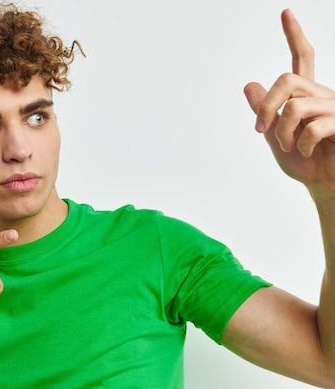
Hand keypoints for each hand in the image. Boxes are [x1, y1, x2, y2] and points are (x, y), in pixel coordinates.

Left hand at [244, 9, 334, 196]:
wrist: (325, 185)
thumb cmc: (305, 162)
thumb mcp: (275, 137)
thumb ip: (265, 113)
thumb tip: (249, 85)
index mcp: (306, 94)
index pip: (301, 58)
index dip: (294, 36)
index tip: (285, 13)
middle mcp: (321, 95)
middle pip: (287, 80)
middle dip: (267, 105)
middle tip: (259, 129)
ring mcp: (334, 108)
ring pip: (296, 105)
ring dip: (282, 131)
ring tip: (288, 147)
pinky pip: (313, 126)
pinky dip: (300, 144)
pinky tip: (305, 151)